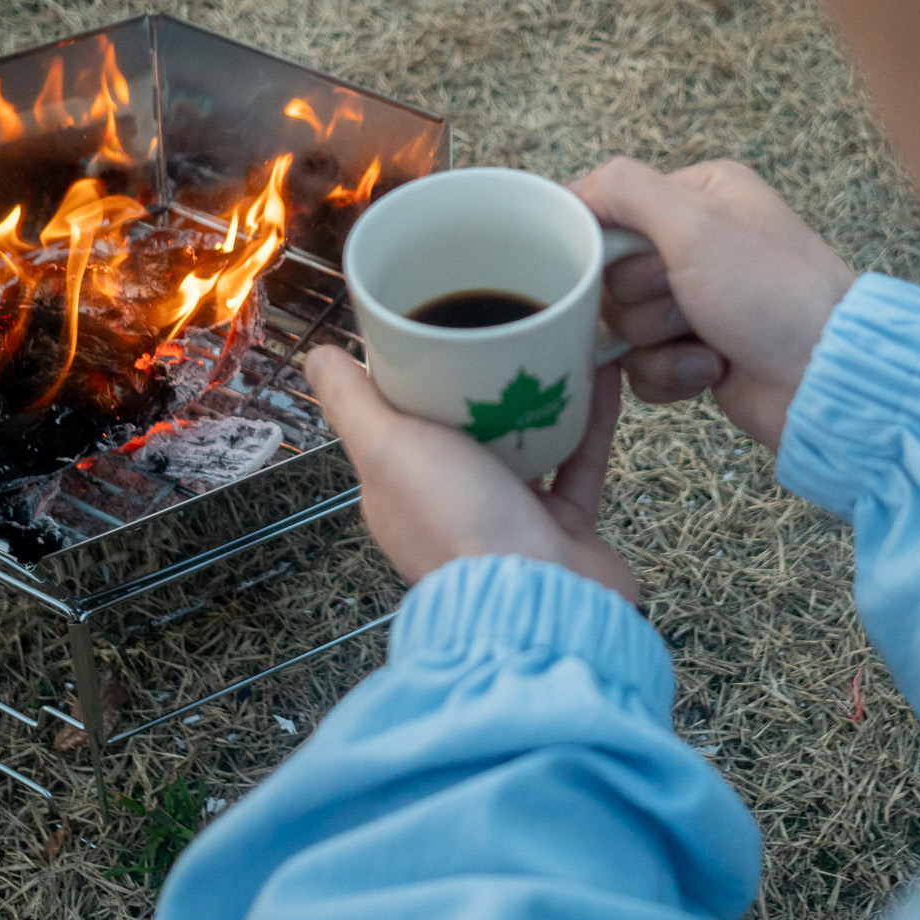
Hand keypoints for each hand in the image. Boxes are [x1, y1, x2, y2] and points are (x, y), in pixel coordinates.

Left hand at [304, 349, 639, 601]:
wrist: (544, 598)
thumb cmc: (458, 526)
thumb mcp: (387, 448)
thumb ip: (353, 402)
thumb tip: (318, 357)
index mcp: (400, 491)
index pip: (397, 421)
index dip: (412, 373)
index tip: (432, 320)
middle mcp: (451, 505)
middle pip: (465, 427)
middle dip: (482, 376)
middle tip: (501, 320)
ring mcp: (509, 517)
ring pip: (525, 440)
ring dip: (538, 392)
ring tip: (552, 336)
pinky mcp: (563, 526)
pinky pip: (578, 457)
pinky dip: (590, 415)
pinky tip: (602, 370)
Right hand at [573, 158, 854, 450]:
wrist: (824, 378)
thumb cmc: (772, 292)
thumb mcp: (695, 223)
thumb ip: (625, 191)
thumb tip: (570, 191)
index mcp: (699, 195)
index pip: (608, 208)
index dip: (605, 246)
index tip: (633, 263)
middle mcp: (697, 242)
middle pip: (610, 274)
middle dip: (644, 299)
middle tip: (687, 301)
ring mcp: (695, 301)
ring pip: (622, 325)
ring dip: (660, 341)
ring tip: (709, 339)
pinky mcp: (693, 351)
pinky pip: (641, 365)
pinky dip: (671, 373)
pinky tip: (713, 369)